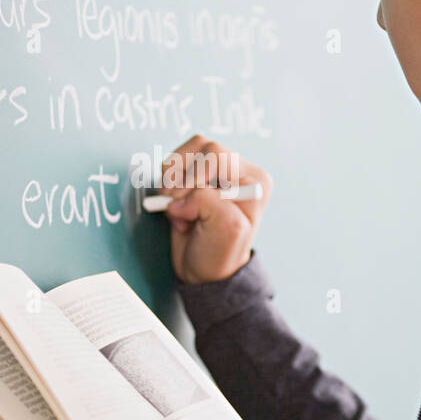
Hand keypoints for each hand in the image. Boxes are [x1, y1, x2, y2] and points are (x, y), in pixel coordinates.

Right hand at [160, 134, 272, 283]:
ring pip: (185, 153)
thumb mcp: (227, 231)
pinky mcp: (193, 175)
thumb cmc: (220, 254)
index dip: (195, 177)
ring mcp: (213, 172)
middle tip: (177, 209)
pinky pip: (172, 164)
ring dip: (172, 182)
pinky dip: (166, 185)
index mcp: (255, 181)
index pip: (220, 156)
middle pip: (202, 148)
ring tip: (178, 211)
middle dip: (182, 181)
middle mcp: (238, 172)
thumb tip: (184, 196)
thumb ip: (210, 204)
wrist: (203, 271)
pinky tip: (176, 208)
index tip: (185, 206)